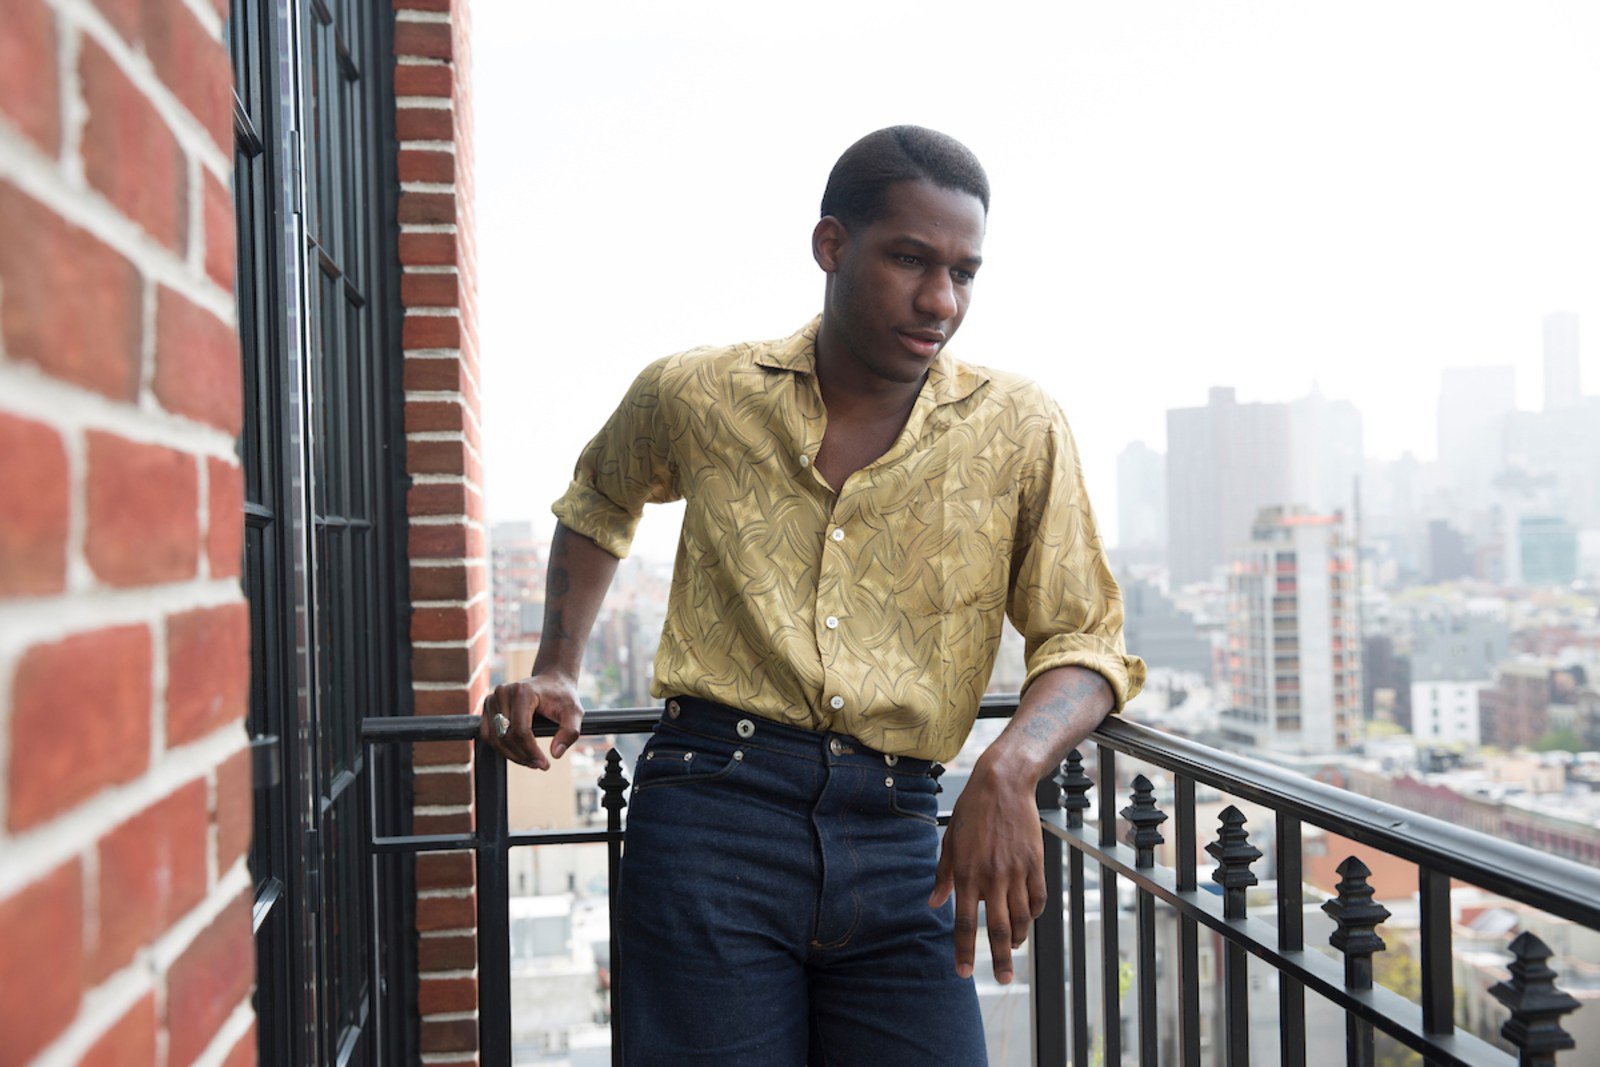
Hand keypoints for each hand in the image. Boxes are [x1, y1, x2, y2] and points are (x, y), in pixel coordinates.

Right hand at [478, 672, 583, 768]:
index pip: (521, 730)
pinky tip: (519, 753)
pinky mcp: (488, 707)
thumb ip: (569, 732)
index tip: (545, 764)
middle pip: (506, 736)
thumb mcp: (575, 712)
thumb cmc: (563, 696)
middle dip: (522, 756)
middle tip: (539, 765)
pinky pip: (489, 735)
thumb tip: (555, 754)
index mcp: (523, 691)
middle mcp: (503, 692)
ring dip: (511, 755)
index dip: (531, 752)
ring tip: (531, 761)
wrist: (552, 681)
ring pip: (494, 738)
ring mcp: (492, 699)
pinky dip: (502, 748)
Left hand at [928, 756, 1046, 983]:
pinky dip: (1033, 915)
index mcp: (966, 873)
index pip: (964, 922)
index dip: (963, 951)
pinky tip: (1027, 919)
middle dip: (999, 959)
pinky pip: (1038, 899)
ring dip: (1017, 938)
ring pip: (1021, 918)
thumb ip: (943, 876)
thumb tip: (935, 904)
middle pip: (997, 929)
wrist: (1003, 785)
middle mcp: (991, 877)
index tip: (964, 973)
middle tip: (1004, 980)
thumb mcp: (949, 841)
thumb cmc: (971, 812)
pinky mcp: (1035, 863)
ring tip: (1012, 948)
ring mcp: (1016, 871)